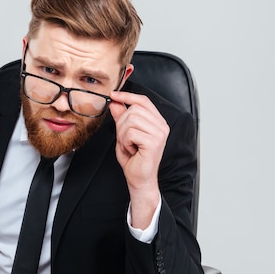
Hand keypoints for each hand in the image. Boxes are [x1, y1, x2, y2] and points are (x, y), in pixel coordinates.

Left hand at [109, 91, 168, 227]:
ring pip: (130, 120)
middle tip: (125, 140)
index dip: (126, 96)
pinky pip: (130, 133)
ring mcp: (159, 133)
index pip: (142, 100)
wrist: (139, 178)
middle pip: (133, 110)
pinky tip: (132, 150)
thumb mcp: (123, 134)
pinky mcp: (154, 142)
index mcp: (157, 121)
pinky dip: (125, 142)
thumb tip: (115, 102)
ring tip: (129, 145)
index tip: (112, 95)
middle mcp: (161, 126)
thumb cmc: (134, 159)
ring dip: (123, 135)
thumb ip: (121, 117)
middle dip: (121, 124)